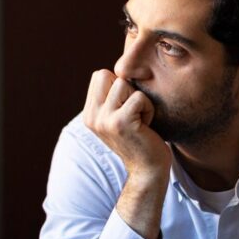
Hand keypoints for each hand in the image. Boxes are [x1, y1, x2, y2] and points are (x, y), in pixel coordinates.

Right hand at [82, 70, 170, 238]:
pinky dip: (148, 109)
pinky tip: (146, 126)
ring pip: (123, 84)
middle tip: (134, 112)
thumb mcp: (119, 117)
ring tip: (139, 120)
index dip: (118, 85)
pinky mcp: (120, 123)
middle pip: (107, 75)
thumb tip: (120, 68)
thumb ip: (112, 97)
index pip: (99, 75)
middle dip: (126, 88)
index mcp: (89, 114)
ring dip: (139, 99)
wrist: (148, 170)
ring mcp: (104, 120)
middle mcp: (92, 117)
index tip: (127, 108)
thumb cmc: (141, 139)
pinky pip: (139, 97)